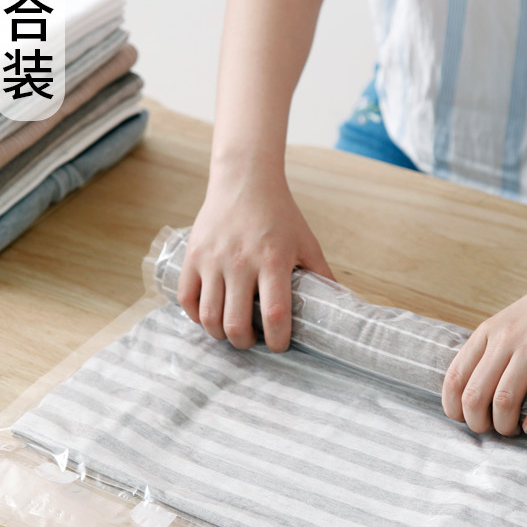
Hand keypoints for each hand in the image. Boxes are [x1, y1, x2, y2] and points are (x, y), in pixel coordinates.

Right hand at [177, 164, 332, 351]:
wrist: (245, 181)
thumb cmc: (280, 215)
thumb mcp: (307, 243)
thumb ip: (322, 275)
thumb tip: (340, 306)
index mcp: (273, 260)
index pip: (275, 314)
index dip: (277, 340)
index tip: (279, 345)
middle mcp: (240, 262)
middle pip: (236, 323)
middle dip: (246, 343)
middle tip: (253, 340)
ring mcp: (212, 260)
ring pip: (209, 317)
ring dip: (221, 334)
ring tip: (232, 330)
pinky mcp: (193, 256)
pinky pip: (186, 300)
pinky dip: (196, 316)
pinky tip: (211, 314)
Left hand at [441, 263, 526, 435]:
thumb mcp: (506, 324)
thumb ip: (490, 351)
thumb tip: (475, 391)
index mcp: (486, 333)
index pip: (454, 377)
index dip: (453, 407)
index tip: (463, 419)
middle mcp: (505, 339)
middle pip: (475, 394)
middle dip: (477, 423)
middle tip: (490, 430)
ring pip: (505, 399)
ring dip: (505, 425)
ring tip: (512, 431)